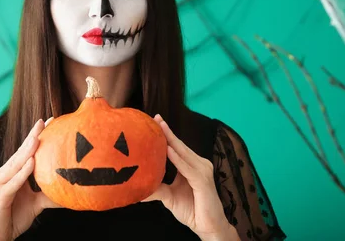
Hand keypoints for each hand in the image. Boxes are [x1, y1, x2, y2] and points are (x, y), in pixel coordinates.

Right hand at [0, 118, 59, 240]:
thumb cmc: (13, 217)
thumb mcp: (36, 203)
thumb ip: (49, 194)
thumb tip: (69, 191)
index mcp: (12, 173)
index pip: (26, 151)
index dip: (36, 136)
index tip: (50, 122)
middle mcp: (4, 174)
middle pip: (20, 152)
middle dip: (33, 136)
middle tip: (45, 121)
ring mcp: (0, 184)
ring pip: (16, 164)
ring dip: (27, 150)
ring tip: (38, 137)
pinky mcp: (0, 196)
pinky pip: (13, 182)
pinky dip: (22, 173)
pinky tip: (32, 163)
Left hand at [143, 115, 239, 240]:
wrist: (208, 226)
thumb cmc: (192, 210)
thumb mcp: (169, 196)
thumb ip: (156, 188)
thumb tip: (136, 186)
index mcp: (192, 165)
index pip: (177, 147)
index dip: (167, 134)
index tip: (155, 121)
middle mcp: (199, 164)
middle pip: (181, 146)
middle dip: (168, 132)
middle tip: (155, 118)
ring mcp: (203, 171)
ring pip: (184, 154)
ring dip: (172, 142)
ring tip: (160, 130)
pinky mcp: (203, 181)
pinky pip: (188, 168)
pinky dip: (178, 160)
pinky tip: (168, 151)